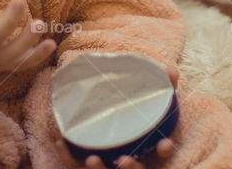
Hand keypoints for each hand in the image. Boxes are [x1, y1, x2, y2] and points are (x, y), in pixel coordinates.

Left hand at [51, 64, 179, 167]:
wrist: (104, 117)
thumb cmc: (127, 111)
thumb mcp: (147, 99)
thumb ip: (162, 85)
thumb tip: (172, 71)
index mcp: (146, 149)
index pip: (160, 157)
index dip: (163, 152)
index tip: (164, 144)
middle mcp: (128, 161)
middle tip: (125, 158)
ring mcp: (107, 164)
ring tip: (92, 158)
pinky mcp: (84, 165)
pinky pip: (73, 164)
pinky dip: (67, 153)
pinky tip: (60, 140)